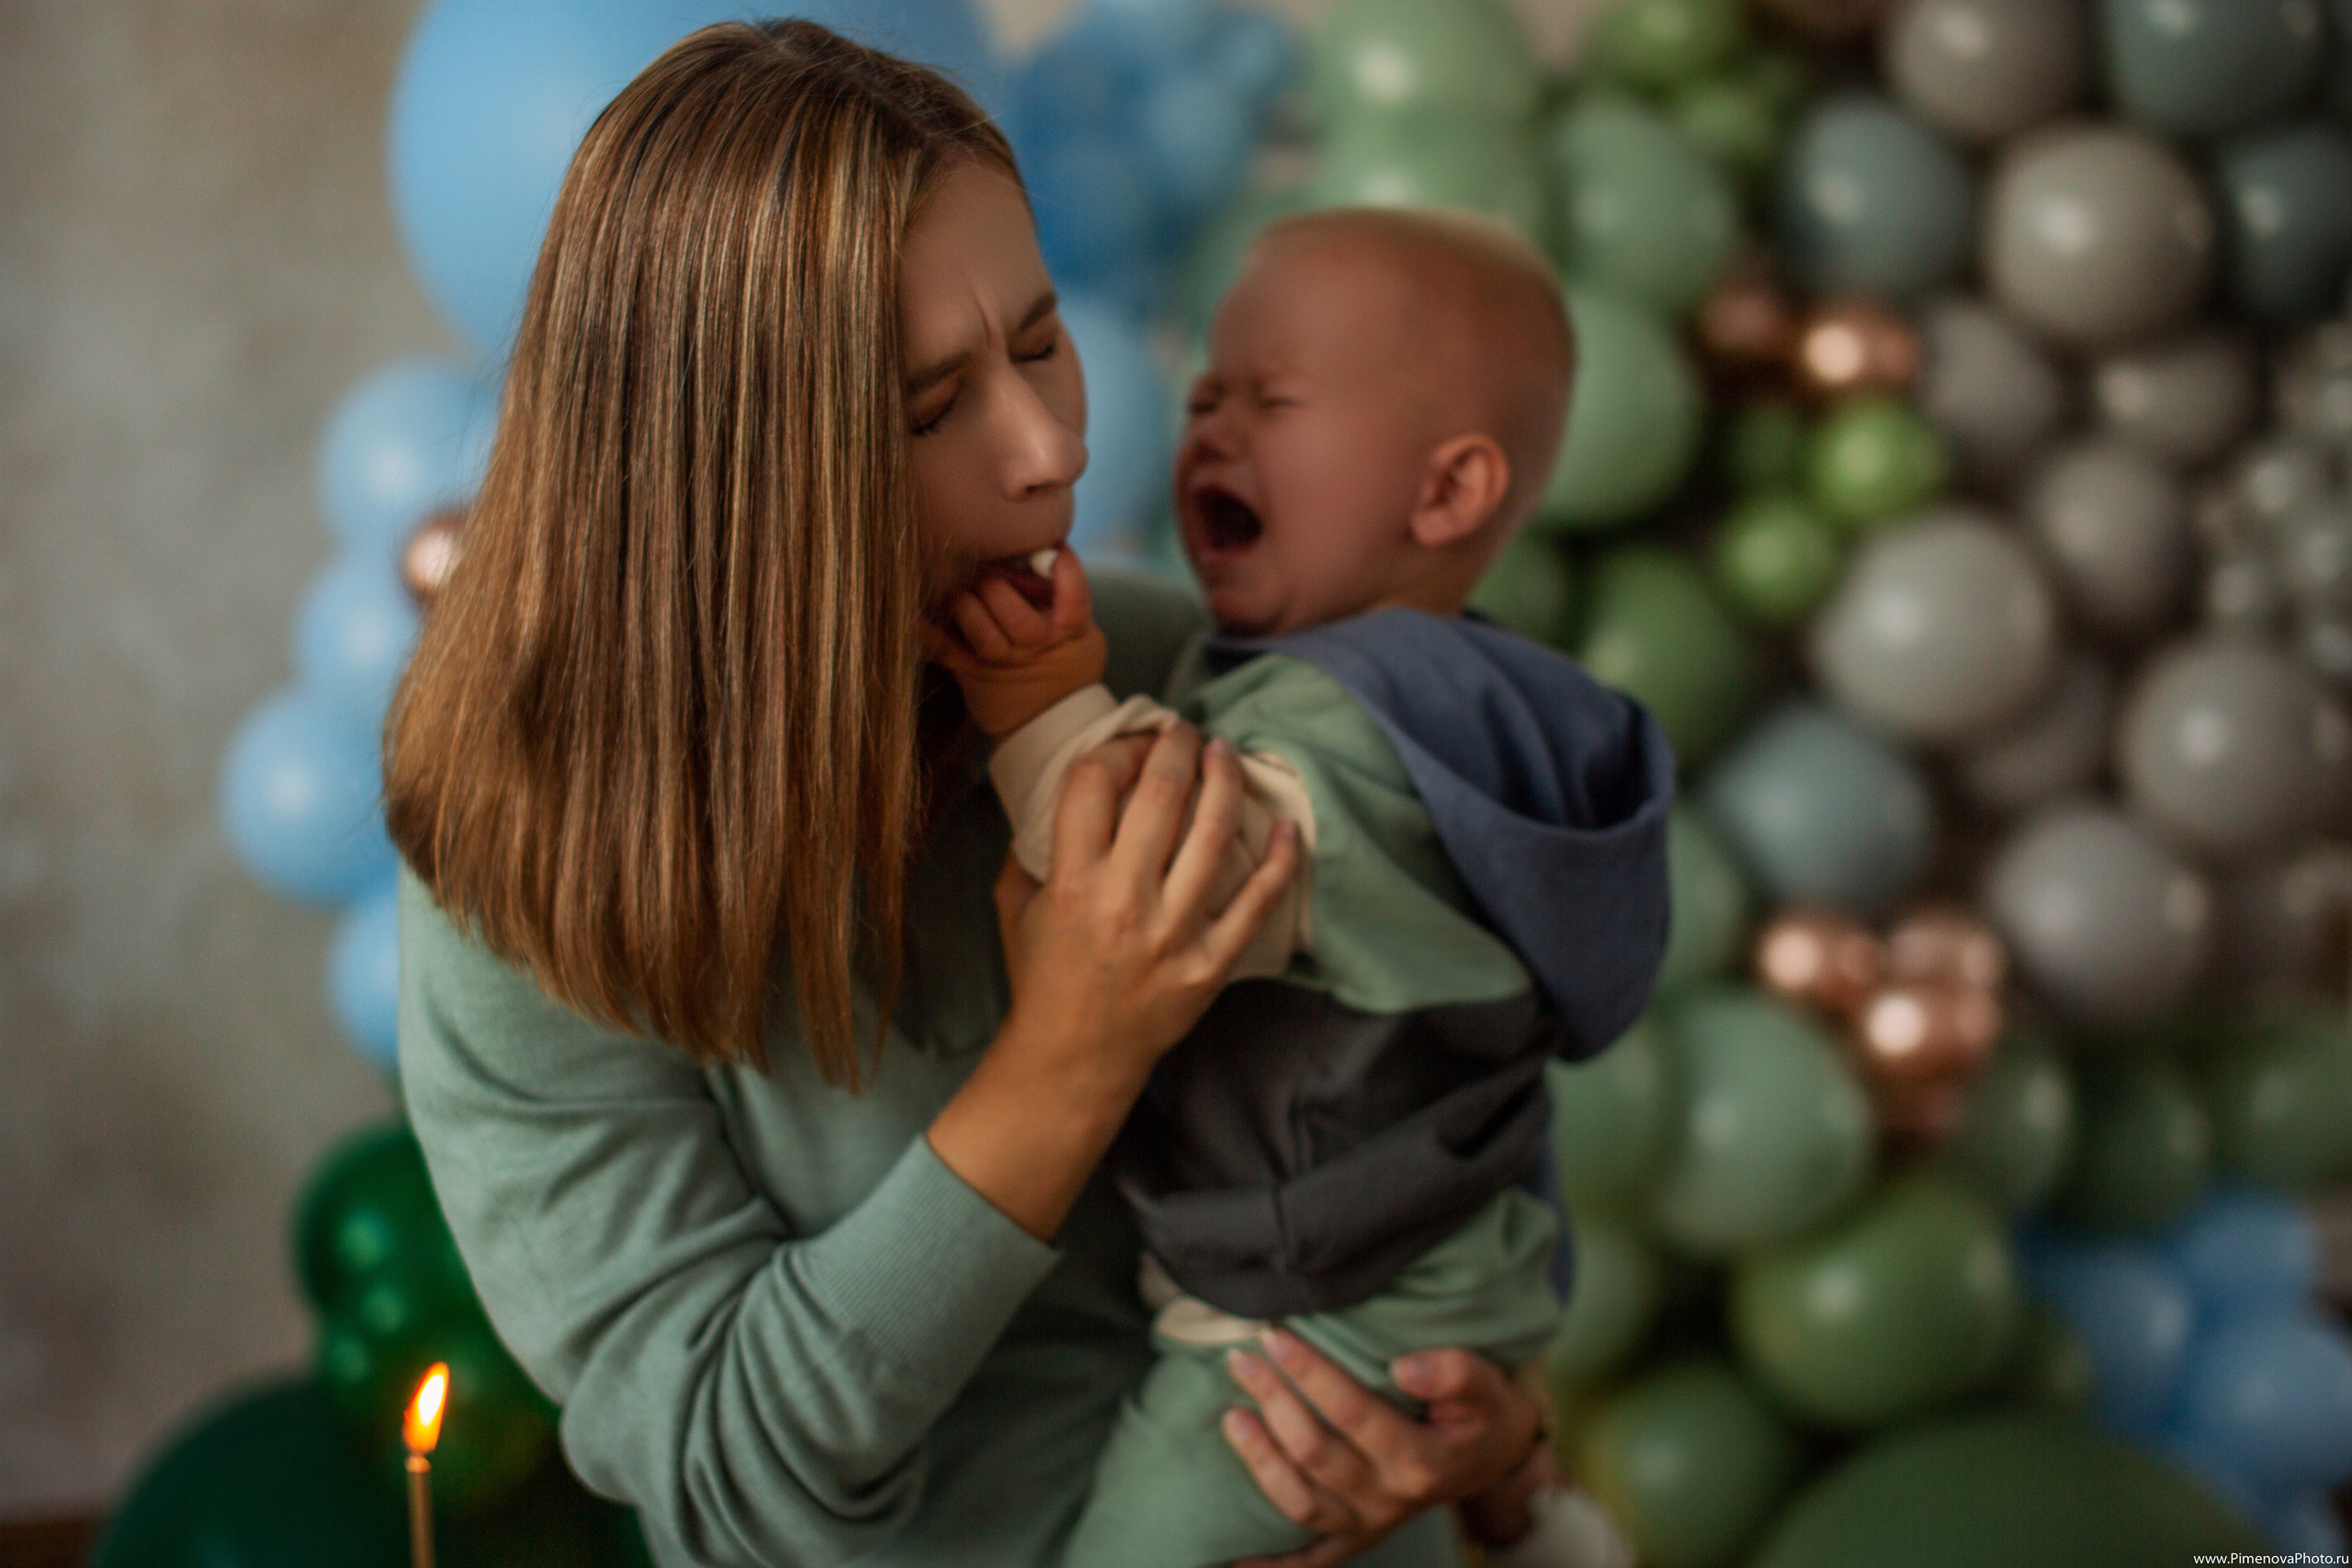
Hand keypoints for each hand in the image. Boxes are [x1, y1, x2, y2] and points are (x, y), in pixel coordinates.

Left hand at [923, 547, 1107, 736]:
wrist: (1050, 722)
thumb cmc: (1066, 664)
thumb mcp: (1082, 634)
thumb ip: (1065, 598)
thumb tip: (1046, 548)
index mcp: (1071, 633)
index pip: (1074, 599)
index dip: (1064, 572)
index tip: (1055, 549)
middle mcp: (1038, 647)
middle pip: (1020, 621)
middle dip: (998, 591)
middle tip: (987, 574)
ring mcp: (1005, 663)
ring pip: (986, 637)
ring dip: (967, 610)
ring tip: (960, 595)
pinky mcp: (976, 673)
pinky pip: (949, 652)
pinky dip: (930, 634)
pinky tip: (916, 615)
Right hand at [994, 725, 1300, 1087]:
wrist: (1071, 1060)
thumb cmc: (1042, 979)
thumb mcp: (1014, 907)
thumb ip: (1030, 848)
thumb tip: (1064, 790)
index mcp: (1072, 882)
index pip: (1094, 783)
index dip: (1115, 750)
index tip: (1129, 745)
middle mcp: (1124, 902)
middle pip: (1162, 794)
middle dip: (1176, 747)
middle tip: (1183, 732)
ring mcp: (1173, 934)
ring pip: (1213, 835)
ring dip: (1225, 781)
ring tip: (1225, 754)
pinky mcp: (1210, 965)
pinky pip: (1257, 903)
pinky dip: (1279, 861)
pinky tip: (1287, 826)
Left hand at [1220, 1331, 1546, 1567]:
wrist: (1493, 1454)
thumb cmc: (1481, 1409)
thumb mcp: (1484, 1382)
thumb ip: (1453, 1373)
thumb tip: (1403, 1368)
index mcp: (1421, 1460)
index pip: (1352, 1413)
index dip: (1310, 1373)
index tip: (1276, 1337)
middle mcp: (1391, 1499)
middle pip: (1316, 1453)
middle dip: (1273, 1401)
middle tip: (1241, 1360)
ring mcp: (1370, 1524)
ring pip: (1300, 1502)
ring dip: (1260, 1460)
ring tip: (1233, 1416)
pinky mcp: (1356, 1538)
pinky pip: (1309, 1560)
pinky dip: (1271, 1564)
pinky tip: (1233, 1559)